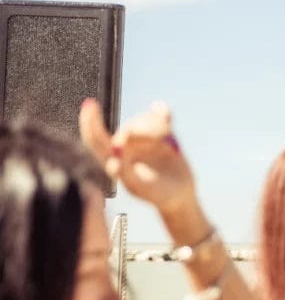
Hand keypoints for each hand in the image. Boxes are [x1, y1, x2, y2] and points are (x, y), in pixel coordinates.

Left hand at [79, 99, 195, 213]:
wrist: (179, 194)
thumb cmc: (156, 194)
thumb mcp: (140, 188)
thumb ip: (125, 171)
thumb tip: (114, 152)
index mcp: (113, 159)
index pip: (96, 139)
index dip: (90, 122)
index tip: (90, 104)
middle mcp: (125, 145)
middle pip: (129, 127)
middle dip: (144, 132)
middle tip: (160, 141)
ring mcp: (143, 137)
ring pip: (146, 120)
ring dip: (160, 130)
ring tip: (172, 148)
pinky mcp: (161, 132)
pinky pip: (159, 114)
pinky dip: (162, 113)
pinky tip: (165, 114)